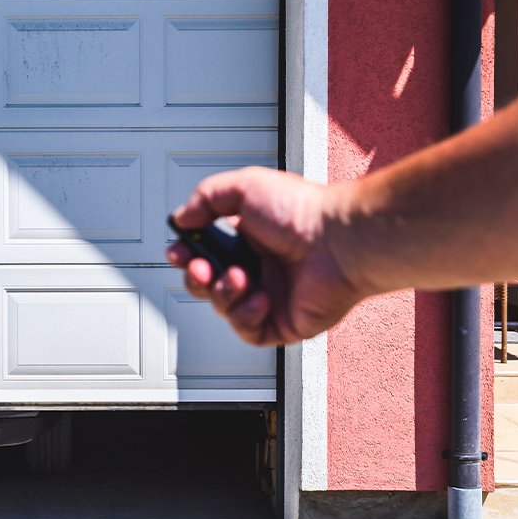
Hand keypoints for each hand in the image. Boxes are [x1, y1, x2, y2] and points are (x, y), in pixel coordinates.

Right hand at [167, 167, 366, 345]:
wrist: (338, 243)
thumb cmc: (303, 213)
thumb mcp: (245, 187)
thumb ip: (206, 198)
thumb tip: (182, 218)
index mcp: (249, 237)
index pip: (206, 251)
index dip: (187, 253)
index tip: (178, 250)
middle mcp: (260, 267)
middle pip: (208, 283)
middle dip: (196, 277)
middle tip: (201, 267)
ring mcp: (271, 296)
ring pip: (224, 307)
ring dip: (223, 293)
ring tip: (240, 277)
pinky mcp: (283, 322)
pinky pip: (248, 331)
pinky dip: (246, 316)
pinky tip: (260, 298)